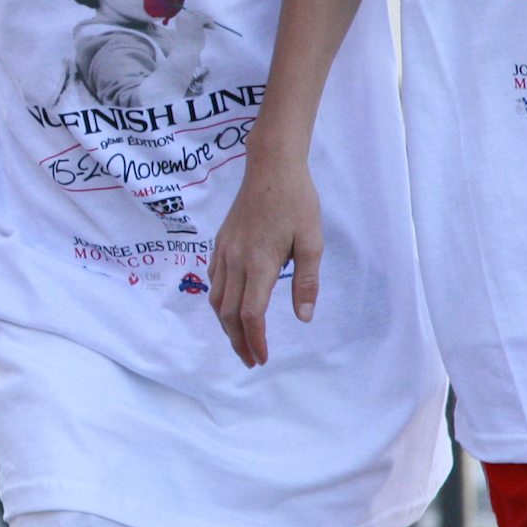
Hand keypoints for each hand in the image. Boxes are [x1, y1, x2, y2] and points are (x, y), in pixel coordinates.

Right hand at [209, 159, 322, 369]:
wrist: (270, 166)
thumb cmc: (296, 201)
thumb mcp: (312, 241)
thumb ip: (306, 281)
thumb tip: (303, 318)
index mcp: (260, 263)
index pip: (251, 314)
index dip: (256, 340)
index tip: (263, 359)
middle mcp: (236, 261)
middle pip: (229, 314)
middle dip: (238, 342)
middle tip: (252, 360)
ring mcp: (224, 252)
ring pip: (217, 300)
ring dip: (227, 326)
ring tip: (240, 341)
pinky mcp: (220, 243)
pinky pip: (214, 282)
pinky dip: (220, 304)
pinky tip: (231, 309)